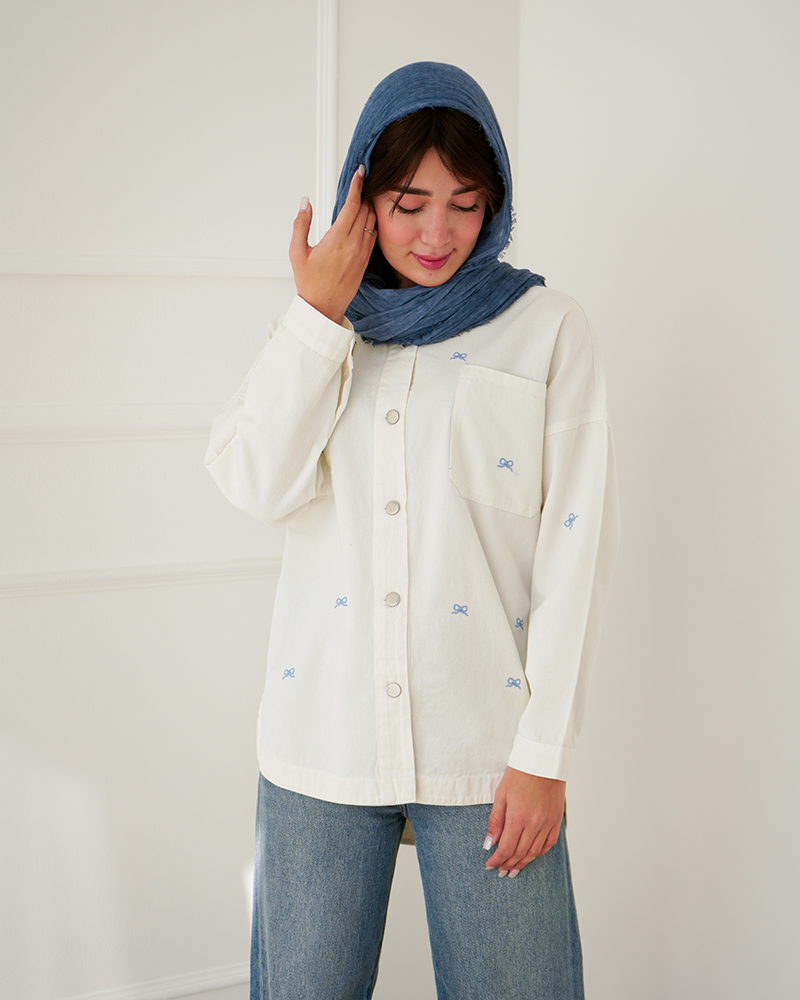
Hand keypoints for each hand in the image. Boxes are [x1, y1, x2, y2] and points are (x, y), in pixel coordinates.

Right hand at [289, 166, 377, 325]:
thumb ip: (301, 224)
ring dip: (369, 207)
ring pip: (373, 221)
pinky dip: (371, 223)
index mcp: (337, 240)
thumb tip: (306, 203)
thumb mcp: (297, 252)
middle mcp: (353, 245)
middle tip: (360, 181)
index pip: (352, 205)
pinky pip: (374, 235)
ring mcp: (362, 254)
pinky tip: (366, 218)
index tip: (360, 172)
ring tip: (363, 197)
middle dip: (363, 193)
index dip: (357, 185)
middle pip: (365, 210)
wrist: (324, 308)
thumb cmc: (309, 283)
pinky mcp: (366, 261)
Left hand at [483, 768, 565, 875]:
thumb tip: (489, 844)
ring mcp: (548, 823)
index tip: (489, 865)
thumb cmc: (519, 774)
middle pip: (520, 853)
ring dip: (522, 863)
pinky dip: (538, 853)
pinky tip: (531, 857)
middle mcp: (534, 823)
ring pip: (534, 852)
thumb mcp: (501, 794)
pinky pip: (548, 844)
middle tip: (500, 871)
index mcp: (518, 817)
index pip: (506, 848)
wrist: (543, 761)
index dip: (497, 859)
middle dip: (508, 864)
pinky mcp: (557, 820)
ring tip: (513, 869)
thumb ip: (495, 821)